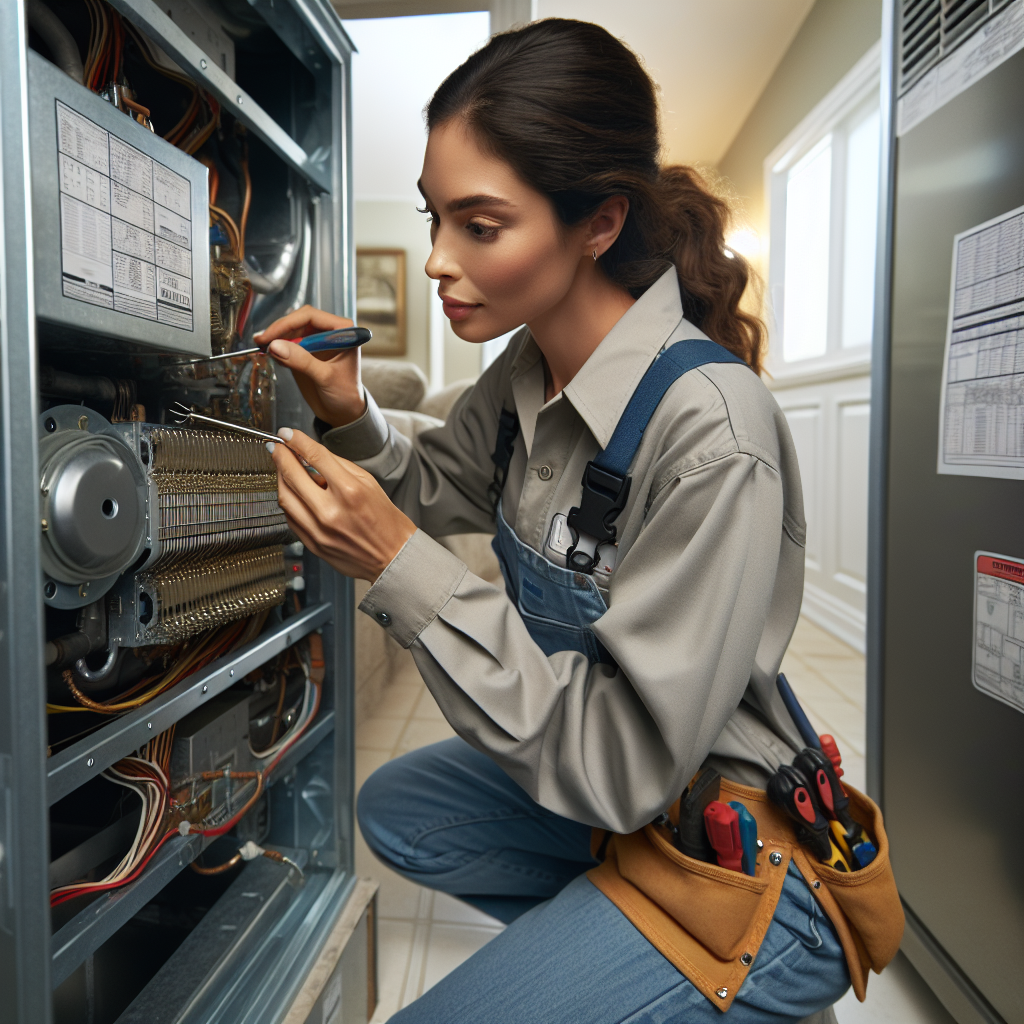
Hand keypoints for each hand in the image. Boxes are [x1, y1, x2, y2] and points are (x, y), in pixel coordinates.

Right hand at [256, 305, 365, 427]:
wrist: (344, 412)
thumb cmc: (346, 394)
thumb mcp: (325, 377)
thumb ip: (302, 361)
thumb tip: (276, 345)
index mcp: (344, 331)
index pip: (311, 316)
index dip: (288, 323)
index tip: (271, 335)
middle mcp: (330, 332)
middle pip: (299, 320)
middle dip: (279, 330)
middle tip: (262, 341)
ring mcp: (317, 342)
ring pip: (291, 331)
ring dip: (277, 338)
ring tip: (264, 348)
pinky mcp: (307, 352)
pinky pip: (288, 344)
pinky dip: (279, 349)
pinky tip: (274, 356)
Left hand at [269, 428, 415, 582]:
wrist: (392, 556)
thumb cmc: (385, 520)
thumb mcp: (369, 482)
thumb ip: (337, 466)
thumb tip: (310, 453)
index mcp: (350, 491)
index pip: (315, 456)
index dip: (296, 441)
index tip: (287, 434)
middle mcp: (331, 512)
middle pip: (292, 475)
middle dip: (281, 456)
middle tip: (278, 448)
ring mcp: (319, 530)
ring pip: (284, 497)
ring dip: (280, 478)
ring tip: (284, 469)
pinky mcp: (312, 544)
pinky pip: (290, 517)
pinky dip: (288, 500)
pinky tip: (294, 493)